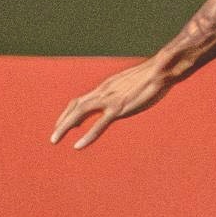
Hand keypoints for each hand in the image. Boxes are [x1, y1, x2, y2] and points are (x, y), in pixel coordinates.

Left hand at [50, 60, 171, 149]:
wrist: (161, 70)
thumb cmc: (153, 76)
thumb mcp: (135, 83)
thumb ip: (127, 90)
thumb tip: (128, 94)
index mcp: (107, 86)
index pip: (82, 99)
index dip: (71, 112)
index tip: (65, 122)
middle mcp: (103, 91)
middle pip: (76, 105)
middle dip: (63, 120)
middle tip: (54, 136)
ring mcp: (110, 100)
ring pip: (80, 112)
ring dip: (65, 126)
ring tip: (54, 140)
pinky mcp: (118, 108)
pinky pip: (98, 124)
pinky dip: (86, 136)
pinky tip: (77, 146)